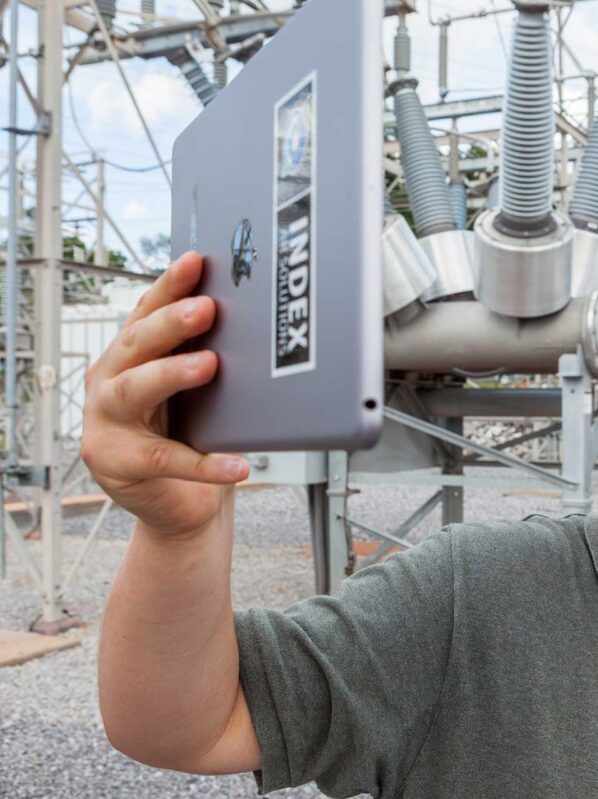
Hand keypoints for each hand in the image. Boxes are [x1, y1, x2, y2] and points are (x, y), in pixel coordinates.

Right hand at [81, 252, 248, 537]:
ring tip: (210, 365)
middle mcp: (107, 382)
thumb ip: (208, 356)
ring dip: (172, 373)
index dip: (169, 285)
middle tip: (206, 308)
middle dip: (171, 323)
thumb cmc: (195, 436)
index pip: (146, 312)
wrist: (184, 504)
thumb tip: (259, 319)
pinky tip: (237, 465)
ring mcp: (105, 423)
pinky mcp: (116, 464)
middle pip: (135, 344)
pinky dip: (205, 464)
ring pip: (135, 391)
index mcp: (127, 356)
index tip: (196, 261)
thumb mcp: (201, 391)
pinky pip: (166, 460)